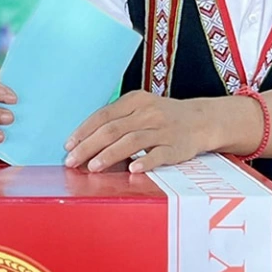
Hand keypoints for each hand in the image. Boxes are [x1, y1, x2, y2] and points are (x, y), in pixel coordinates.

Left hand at [64, 91, 218, 173]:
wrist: (203, 120)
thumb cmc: (164, 117)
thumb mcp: (141, 109)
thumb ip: (118, 120)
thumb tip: (85, 140)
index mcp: (136, 101)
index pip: (103, 115)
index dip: (84, 131)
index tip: (68, 145)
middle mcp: (148, 113)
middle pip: (113, 129)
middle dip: (89, 146)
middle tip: (72, 161)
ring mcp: (163, 129)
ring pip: (132, 141)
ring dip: (109, 155)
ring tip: (93, 167)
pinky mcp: (177, 147)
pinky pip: (159, 154)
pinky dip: (145, 162)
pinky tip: (132, 170)